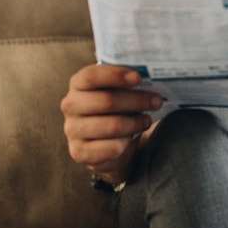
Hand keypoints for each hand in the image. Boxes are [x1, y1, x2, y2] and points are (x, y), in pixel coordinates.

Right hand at [60, 64, 161, 180]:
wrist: (104, 142)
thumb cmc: (115, 109)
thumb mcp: (118, 90)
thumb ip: (127, 82)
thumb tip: (152, 76)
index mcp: (78, 85)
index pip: (91, 76)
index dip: (115, 75)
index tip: (138, 77)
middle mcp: (71, 106)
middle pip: (106, 101)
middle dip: (137, 100)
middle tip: (157, 101)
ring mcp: (73, 130)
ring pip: (113, 126)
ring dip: (136, 123)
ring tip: (146, 120)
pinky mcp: (80, 152)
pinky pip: (113, 147)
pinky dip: (128, 142)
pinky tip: (131, 137)